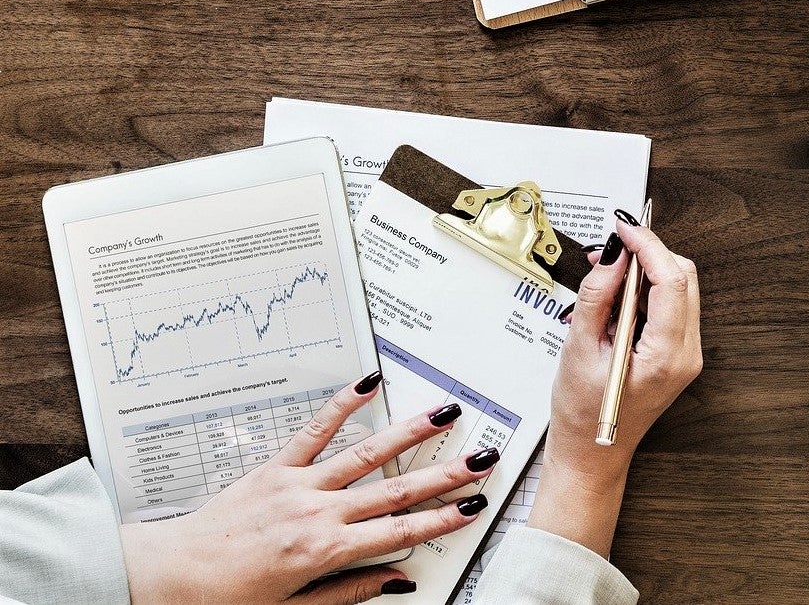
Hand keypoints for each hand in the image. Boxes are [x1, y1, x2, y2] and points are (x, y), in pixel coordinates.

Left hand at [120, 374, 496, 604]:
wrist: (167, 577)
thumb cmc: (224, 600)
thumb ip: (349, 592)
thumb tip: (396, 578)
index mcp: (323, 551)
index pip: (398, 534)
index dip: (440, 520)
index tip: (470, 508)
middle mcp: (316, 513)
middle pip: (394, 492)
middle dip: (443, 475)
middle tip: (481, 459)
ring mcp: (296, 485)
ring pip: (365, 455)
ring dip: (409, 433)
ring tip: (443, 415)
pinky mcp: (274, 468)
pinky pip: (313, 432)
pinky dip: (341, 405)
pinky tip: (367, 385)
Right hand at [525, 218, 702, 554]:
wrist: (592, 454)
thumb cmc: (582, 415)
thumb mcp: (579, 350)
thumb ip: (597, 297)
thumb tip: (614, 255)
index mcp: (666, 356)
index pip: (671, 280)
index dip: (648, 245)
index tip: (623, 227)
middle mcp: (686, 354)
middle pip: (683, 278)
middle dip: (649, 254)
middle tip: (611, 248)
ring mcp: (686, 355)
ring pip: (680, 289)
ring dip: (646, 272)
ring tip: (607, 275)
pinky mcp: (678, 354)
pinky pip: (671, 307)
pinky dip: (647, 291)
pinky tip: (617, 297)